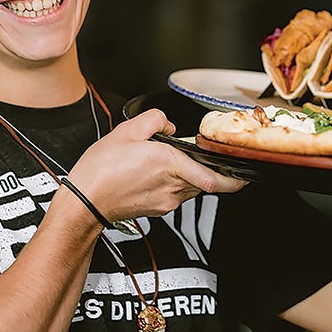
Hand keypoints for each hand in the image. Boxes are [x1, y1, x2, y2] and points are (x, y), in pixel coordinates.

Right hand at [65, 108, 245, 222]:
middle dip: (212, 170)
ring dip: (192, 175)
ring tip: (175, 162)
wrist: (84, 201)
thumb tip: (168, 126)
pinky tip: (158, 173)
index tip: (246, 175)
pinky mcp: (158, 209)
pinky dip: (176, 182)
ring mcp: (166, 201)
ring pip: (193, 188)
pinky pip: (177, 194)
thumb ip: (156, 121)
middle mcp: (173, 187)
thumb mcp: (127, 131)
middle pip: (207, 182)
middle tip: (209, 158)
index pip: (216, 180)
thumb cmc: (101, 171)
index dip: (236, 179)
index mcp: (170, 165)